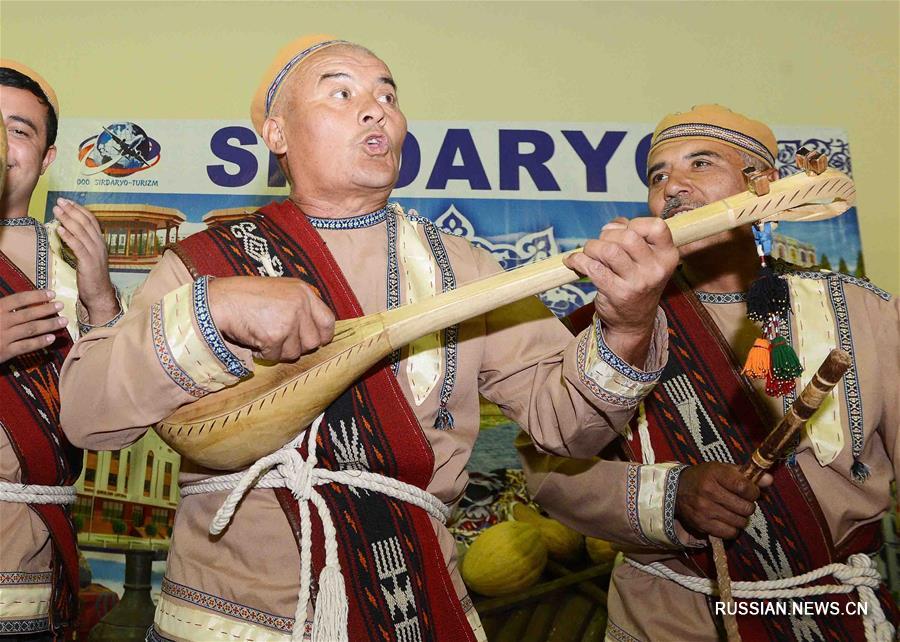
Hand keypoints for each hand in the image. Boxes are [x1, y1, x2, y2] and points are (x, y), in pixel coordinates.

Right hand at [0, 290, 66, 362]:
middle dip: (47, 309)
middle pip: (28, 314)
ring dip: (49, 325)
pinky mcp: (4, 353)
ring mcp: (3, 337)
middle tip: (61, 305)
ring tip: (63, 321)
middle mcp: (0, 321)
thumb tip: (17, 299)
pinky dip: (39, 342)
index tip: (52, 293)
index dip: (36, 295)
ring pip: (30, 330)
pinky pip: (25, 347)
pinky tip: (51, 339)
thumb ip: (2, 305)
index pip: (19, 299)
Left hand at [52, 198, 118, 323]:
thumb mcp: (88, 257)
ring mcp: (95, 253)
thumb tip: (68, 230)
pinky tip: (60, 229)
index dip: (79, 209)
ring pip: (81, 232)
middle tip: (59, 201)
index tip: (67, 201)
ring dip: (68, 219)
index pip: (91, 220)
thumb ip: (81, 244)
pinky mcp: (89, 262)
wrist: (99, 294)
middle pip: (85, 223)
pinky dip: (69, 236)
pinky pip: (78, 246)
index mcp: (100, 242)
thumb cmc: (91, 276)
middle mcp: (99, 245)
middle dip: (71, 210)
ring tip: (57, 211)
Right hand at [208, 276, 334, 361]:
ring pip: (295, 353)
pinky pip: (276, 356)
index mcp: (304, 291)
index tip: (312, 341)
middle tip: (278, 338)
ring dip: (279, 350)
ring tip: (263, 335)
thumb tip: (316, 335)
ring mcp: (289, 319)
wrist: (219, 300)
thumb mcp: (280, 291)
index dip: (322, 336)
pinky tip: (254, 339)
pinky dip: (264, 353)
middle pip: (313, 342)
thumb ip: (300, 307)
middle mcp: (300, 304)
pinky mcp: (276, 335)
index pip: (328, 321)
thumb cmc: (246, 296)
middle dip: (296, 346)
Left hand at [564, 216, 678, 363]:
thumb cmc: (637, 282)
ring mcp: (637, 282)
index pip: (656, 226)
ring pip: (609, 250)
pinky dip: (578, 260)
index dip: (634, 223)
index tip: (622, 232)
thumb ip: (634, 236)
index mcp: (668, 256)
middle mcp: (656, 269)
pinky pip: (593, 267)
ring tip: (588, 253)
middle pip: (628, 236)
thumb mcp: (646, 260)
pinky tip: (573, 262)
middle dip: (607, 235)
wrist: (633, 322)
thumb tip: (612, 225)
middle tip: (600, 244)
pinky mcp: (617, 293)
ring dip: (592, 247)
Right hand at [675, 463, 772, 538]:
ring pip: (740, 522)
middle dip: (748, 506)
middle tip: (741, 502)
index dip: (753, 492)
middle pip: (745, 507)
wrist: (677, 489)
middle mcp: (708, 492)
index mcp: (715, 474)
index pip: (745, 487)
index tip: (750, 491)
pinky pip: (730, 533)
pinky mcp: (702, 524)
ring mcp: (704, 509)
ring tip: (734, 511)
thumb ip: (747, 474)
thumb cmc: (705, 477)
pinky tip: (727, 521)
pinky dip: (733, 529)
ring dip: (741, 518)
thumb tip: (770, 479)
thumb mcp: (723, 469)